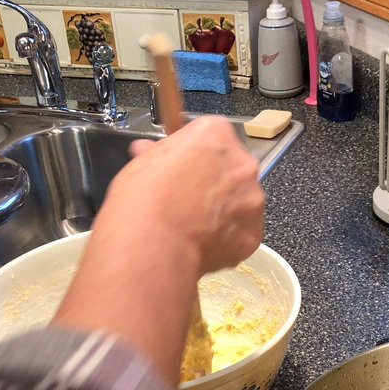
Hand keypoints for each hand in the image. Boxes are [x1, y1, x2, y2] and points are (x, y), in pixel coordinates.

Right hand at [51, 114, 264, 386]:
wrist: (150, 245)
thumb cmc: (134, 203)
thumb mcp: (136, 171)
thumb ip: (152, 162)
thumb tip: (148, 160)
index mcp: (211, 136)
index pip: (211, 135)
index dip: (194, 156)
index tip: (180, 173)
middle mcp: (242, 164)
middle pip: (231, 170)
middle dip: (210, 186)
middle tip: (180, 208)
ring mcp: (252, 203)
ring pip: (240, 204)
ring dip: (222, 217)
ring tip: (188, 237)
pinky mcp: (253, 238)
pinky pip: (242, 237)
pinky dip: (226, 245)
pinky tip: (199, 254)